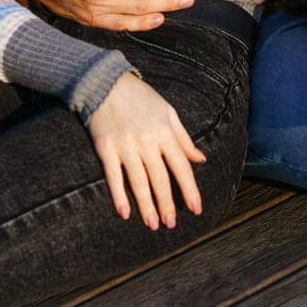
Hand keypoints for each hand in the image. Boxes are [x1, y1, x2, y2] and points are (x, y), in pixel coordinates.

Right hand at [87, 72, 205, 229]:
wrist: (105, 82)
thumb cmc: (139, 97)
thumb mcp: (167, 111)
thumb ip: (183, 137)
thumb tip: (201, 159)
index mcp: (164, 132)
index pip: (181, 166)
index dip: (189, 189)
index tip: (196, 209)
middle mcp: (147, 141)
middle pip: (160, 178)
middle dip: (167, 203)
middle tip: (171, 224)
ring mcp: (125, 145)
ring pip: (139, 181)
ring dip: (146, 205)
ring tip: (153, 224)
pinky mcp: (105, 148)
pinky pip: (113, 176)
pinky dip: (118, 195)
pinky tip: (124, 213)